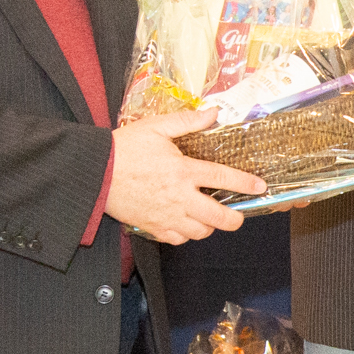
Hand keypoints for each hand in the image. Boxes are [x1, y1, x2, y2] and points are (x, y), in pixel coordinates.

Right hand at [106, 111, 261, 242]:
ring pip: (199, 232)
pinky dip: (185, 235)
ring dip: (208, 226)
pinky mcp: (152, 227)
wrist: (94, 172)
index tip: (259, 187)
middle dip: (234, 219)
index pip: (223, 178)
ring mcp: (166, 215)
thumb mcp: (156, 127)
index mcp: (183, 170)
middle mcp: (179, 197)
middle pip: (218, 218)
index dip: (245, 183)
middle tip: (238, 216)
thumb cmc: (123, 148)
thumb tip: (213, 113)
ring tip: (208, 217)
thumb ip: (188, 122)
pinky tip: (185, 224)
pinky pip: (177, 239)